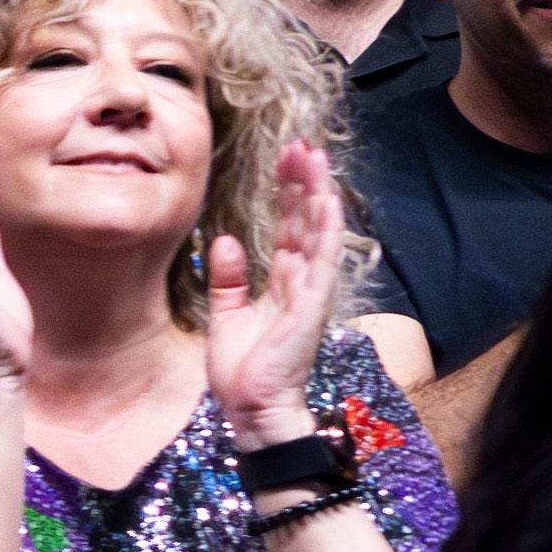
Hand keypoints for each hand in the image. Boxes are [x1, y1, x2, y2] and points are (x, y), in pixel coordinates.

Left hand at [201, 135, 345, 439]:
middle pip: (305, 220)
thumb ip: (228, 278)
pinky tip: (326, 201)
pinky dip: (324, 230)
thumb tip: (225, 240)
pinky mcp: (311, 306)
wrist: (251, 409)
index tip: (286, 157)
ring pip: (318, 231)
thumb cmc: (243, 370)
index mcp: (282, 281)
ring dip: (317, 193)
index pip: (288, 225)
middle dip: (304, 180)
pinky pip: (320, 261)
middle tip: (302, 142)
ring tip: (315, 156)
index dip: (288, 190)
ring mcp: (310, 292)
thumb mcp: (227, 314)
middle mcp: (301, 281)